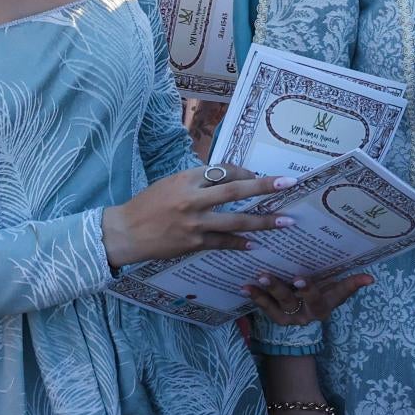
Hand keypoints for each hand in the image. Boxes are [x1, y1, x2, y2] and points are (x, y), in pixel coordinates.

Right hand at [103, 169, 283, 267]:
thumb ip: (198, 181)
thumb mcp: (171, 183)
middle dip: (265, 186)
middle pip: (236, 190)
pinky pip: (223, 243)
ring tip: (286, 221)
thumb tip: (228, 179)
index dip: (245, 172)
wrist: (125, 232)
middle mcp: (193, 199)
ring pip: (236, 221)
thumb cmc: (147, 205)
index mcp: (187, 178)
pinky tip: (254, 243)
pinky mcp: (193, 244)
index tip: (258, 175)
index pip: (224, 171)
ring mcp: (195, 223)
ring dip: (264, 221)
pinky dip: (240, 243)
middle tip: (289, 183)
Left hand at [250, 271, 370, 326]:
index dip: (322, 289)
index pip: (328, 297)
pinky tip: (245, 286)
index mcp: (324, 306)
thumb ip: (350, 284)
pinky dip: (255, 296)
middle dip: (297, 289)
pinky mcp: (275, 316)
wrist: (303, 317)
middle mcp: (307, 314)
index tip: (310, 279)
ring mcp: (290, 317)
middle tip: (294, 277)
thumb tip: (370, 279)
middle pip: (301, 300)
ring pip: (280, 303)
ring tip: (263, 276)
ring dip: (272, 290)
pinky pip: (264, 307)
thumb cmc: (322, 295)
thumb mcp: (335, 291)